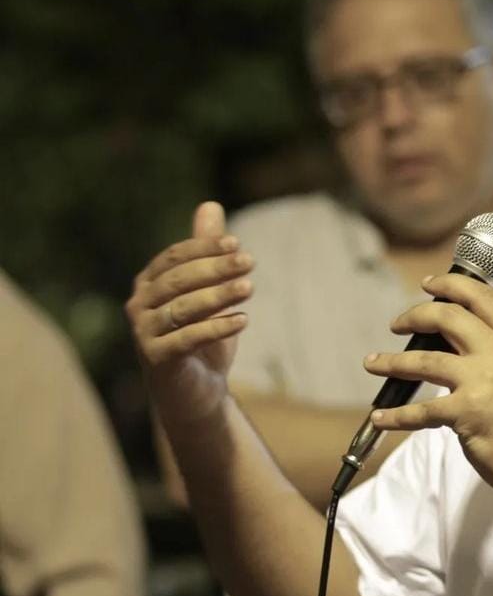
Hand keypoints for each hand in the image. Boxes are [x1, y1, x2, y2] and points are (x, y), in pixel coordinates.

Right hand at [126, 202, 253, 426]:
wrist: (196, 390)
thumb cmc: (202, 335)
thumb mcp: (210, 289)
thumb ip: (208, 251)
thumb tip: (211, 205)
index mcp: (149, 283)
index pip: (175, 257)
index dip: (204, 248)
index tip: (237, 244)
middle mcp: (139, 305)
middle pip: (179, 280)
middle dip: (216, 269)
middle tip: (250, 262)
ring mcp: (143, 333)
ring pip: (184, 308)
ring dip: (219, 295)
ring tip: (250, 288)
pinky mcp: (155, 359)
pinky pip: (187, 338)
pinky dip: (217, 328)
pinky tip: (244, 320)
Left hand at [364, 273, 492, 496]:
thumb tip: (467, 342)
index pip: (483, 297)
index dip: (451, 284)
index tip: (428, 285)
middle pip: (448, 317)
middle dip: (414, 315)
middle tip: (397, 324)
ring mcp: (482, 382)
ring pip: (424, 360)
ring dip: (391, 362)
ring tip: (372, 362)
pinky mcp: (465, 412)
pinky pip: (420, 410)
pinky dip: (396, 415)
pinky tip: (381, 416)